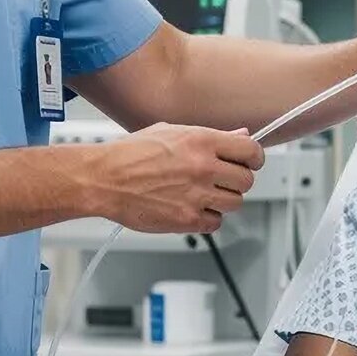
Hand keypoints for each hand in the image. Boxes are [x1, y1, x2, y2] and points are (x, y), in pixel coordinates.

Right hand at [85, 125, 263, 234]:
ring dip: (223, 200)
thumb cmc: (129, 155)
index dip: (254, 158)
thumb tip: (239, 135)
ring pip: (235, 203)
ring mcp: (196, 195)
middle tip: (222, 179)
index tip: (251, 162)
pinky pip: (214, 223)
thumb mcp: (171, 132)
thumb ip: (210, 136)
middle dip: (237, 180)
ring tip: (203, 194)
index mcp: (201, 141)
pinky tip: (192, 208)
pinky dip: (207, 218)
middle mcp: (203, 167)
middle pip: (246, 180)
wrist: (102, 179)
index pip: (250, 150)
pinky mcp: (186, 219)